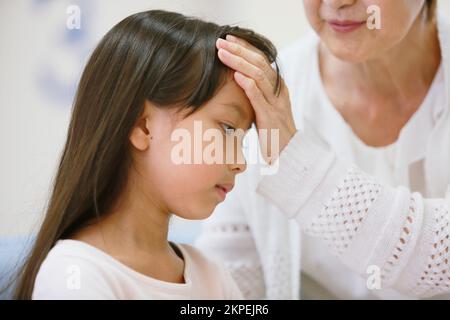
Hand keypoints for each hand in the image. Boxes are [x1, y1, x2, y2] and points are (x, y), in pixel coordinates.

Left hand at [216, 35, 296, 164]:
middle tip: (221, 41)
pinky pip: (259, 98)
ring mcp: (275, 103)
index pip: (261, 59)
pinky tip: (237, 76)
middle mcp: (278, 90)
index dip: (245, 47)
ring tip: (223, 54)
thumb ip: (256, 92)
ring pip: (258, 76)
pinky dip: (248, 85)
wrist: (290, 152)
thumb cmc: (273, 130)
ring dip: (239, 63)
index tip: (229, 39)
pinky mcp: (270, 117)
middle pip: (259, 63)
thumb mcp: (265, 107)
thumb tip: (238, 78)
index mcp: (277, 86)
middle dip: (239, 50)